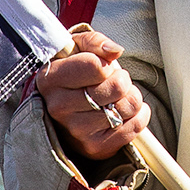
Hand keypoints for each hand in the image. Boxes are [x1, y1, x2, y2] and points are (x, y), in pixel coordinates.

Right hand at [36, 29, 149, 163]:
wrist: (69, 108)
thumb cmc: (75, 72)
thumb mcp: (78, 48)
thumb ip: (95, 42)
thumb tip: (115, 51)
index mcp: (50, 79)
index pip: (96, 66)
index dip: (107, 64)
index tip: (101, 68)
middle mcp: (59, 107)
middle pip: (117, 86)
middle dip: (122, 79)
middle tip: (112, 82)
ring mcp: (76, 131)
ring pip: (128, 105)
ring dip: (131, 96)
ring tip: (116, 97)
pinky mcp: (94, 147)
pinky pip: (135, 126)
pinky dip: (139, 115)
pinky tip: (125, 111)